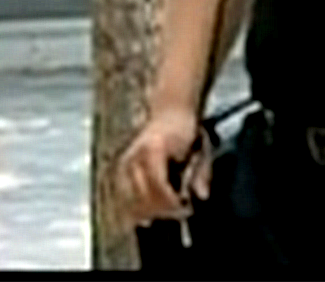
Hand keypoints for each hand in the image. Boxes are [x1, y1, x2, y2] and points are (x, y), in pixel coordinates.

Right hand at [116, 107, 212, 227]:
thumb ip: (202, 173)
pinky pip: (125, 196)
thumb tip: (202, 196)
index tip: (186, 209)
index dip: (172, 203)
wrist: (169, 111)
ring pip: (131, 200)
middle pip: (143, 196)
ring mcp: (126, 162)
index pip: (158, 186)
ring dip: (149, 212)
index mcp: (154, 149)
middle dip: (162, 211)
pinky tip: (151, 213)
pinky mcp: (122, 168)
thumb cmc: (186, 131)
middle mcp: (135, 156)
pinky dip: (137, 207)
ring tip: (167, 213)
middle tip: (179, 214)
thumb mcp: (200, 149)